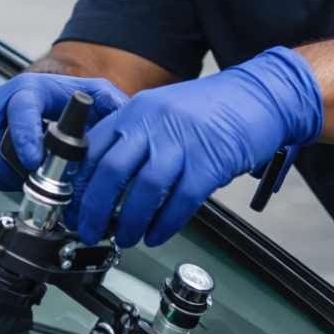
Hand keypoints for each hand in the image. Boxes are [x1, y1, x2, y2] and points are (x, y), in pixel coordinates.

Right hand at [0, 73, 128, 189]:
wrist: (53, 98)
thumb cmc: (72, 99)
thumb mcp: (98, 96)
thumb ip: (114, 106)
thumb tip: (125, 124)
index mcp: (29, 89)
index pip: (19, 110)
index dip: (23, 137)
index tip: (34, 161)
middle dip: (9, 169)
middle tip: (35, 180)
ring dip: (3, 176)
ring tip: (29, 180)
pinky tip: (17, 178)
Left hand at [71, 47, 322, 246]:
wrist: (260, 95)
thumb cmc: (211, 107)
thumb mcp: (161, 110)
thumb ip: (134, 136)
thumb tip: (107, 176)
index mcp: (135, 111)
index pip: (92, 148)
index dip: (78, 182)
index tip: (72, 206)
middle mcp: (153, 124)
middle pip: (110, 171)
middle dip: (94, 208)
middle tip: (88, 229)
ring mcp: (182, 142)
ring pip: (144, 189)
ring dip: (129, 221)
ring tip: (125, 238)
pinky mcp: (210, 162)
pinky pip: (181, 200)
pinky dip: (165, 223)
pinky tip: (156, 234)